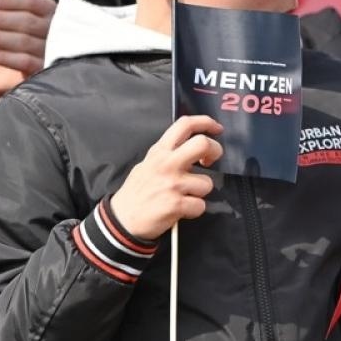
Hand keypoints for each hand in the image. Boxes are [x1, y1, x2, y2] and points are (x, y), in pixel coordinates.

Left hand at [0, 0, 55, 104]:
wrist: (34, 65)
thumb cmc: (23, 34)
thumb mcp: (18, 16)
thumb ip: (6, 7)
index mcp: (49, 10)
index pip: (30, 1)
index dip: (7, 1)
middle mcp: (55, 28)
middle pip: (27, 21)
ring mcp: (51, 49)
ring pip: (23, 41)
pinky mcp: (43, 68)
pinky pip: (23, 61)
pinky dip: (2, 56)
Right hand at [108, 115, 225, 238]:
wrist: (123, 218)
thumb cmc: (137, 191)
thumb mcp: (147, 163)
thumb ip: (168, 153)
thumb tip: (191, 148)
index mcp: (160, 151)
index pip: (185, 125)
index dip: (206, 122)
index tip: (217, 129)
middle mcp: (167, 163)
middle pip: (203, 144)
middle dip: (215, 151)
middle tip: (210, 160)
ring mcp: (173, 184)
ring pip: (207, 183)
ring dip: (200, 191)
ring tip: (185, 195)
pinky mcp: (176, 204)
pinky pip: (201, 205)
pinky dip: (194, 210)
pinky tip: (182, 209)